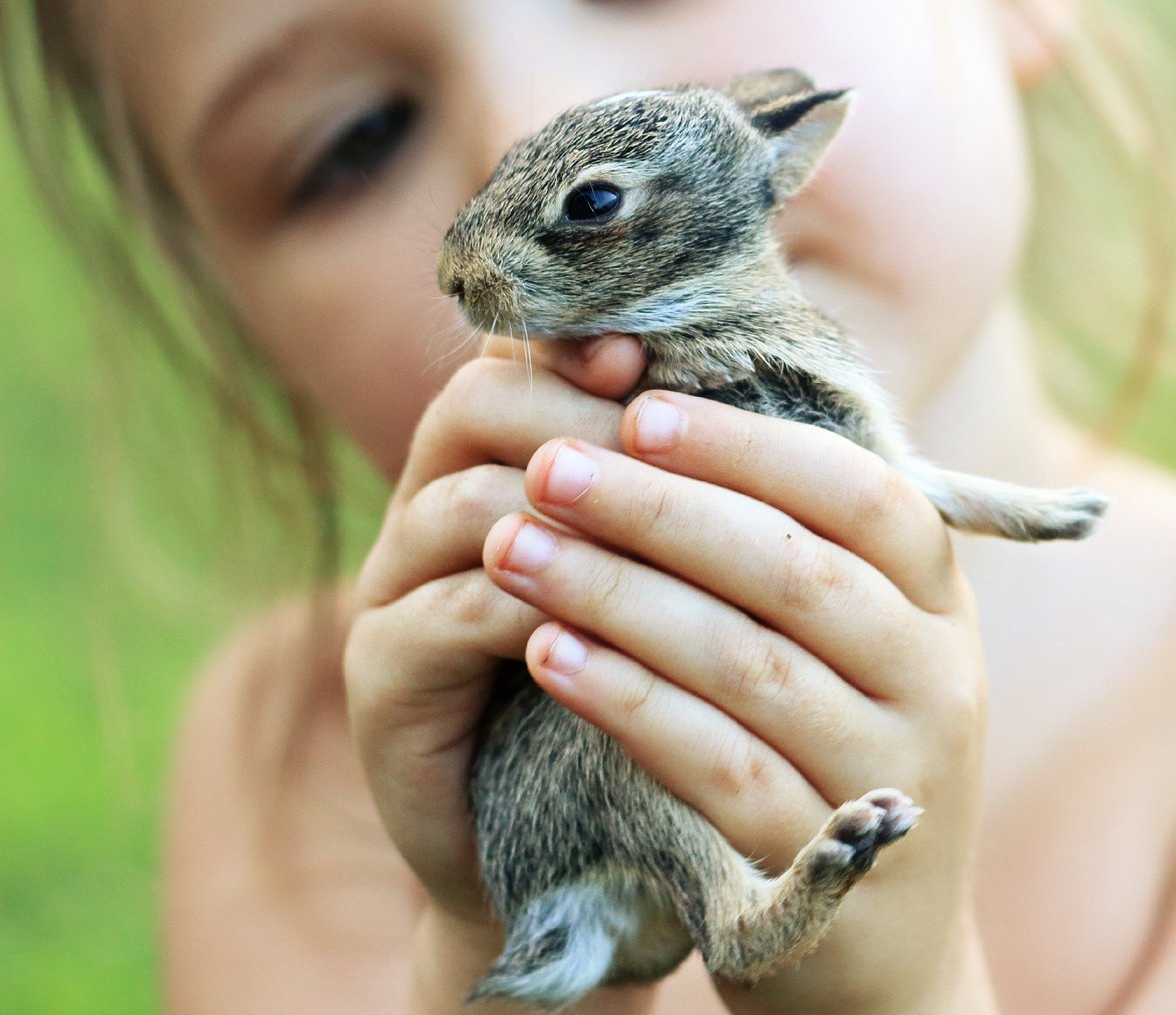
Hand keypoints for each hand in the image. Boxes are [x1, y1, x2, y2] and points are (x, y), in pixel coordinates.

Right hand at [343, 336, 646, 931]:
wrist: (578, 854)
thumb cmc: (645, 691)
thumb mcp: (673, 576)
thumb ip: (689, 488)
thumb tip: (770, 395)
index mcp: (498, 463)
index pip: (516, 358)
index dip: (574, 344)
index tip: (645, 357)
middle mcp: (430, 510)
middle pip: (478, 405)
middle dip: (578, 417)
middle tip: (657, 445)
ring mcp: (394, 591)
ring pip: (463, 503)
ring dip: (566, 512)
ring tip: (651, 531)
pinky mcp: (382, 681)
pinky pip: (447, 616)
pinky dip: (529, 609)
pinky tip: (600, 626)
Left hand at [487, 390, 993, 1014]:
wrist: (875, 954)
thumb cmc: (829, 754)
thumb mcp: (848, 646)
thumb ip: (787, 544)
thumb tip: (665, 401)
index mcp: (940, 605)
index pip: (864, 496)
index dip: (751, 447)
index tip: (639, 408)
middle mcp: (937, 682)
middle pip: (796, 571)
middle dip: (661, 509)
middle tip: (549, 464)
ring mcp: (891, 777)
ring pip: (748, 664)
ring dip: (620, 596)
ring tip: (515, 547)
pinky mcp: (825, 869)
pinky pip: (717, 766)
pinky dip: (627, 703)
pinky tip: (548, 655)